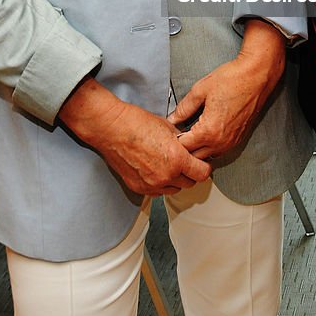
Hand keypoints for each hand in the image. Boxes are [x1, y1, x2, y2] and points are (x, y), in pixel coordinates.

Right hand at [58, 78, 211, 195]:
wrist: (112, 128)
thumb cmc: (137, 123)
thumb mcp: (168, 127)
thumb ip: (182, 141)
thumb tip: (189, 146)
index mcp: (176, 160)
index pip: (202, 174)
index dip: (204, 167)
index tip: (202, 162)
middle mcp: (165, 176)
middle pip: (190, 183)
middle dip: (190, 173)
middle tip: (186, 162)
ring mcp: (151, 185)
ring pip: (174, 189)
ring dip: (175, 180)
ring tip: (169, 164)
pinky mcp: (139, 188)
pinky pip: (157, 192)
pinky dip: (160, 183)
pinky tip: (155, 169)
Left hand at [169, 20, 285, 159]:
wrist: (257, 76)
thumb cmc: (231, 79)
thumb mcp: (201, 90)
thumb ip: (184, 108)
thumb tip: (173, 118)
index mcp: (208, 131)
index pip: (184, 148)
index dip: (173, 140)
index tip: (168, 132)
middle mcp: (220, 142)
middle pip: (195, 157)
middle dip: (184, 148)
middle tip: (176, 133)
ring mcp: (231, 142)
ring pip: (207, 156)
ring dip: (197, 149)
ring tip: (189, 133)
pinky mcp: (238, 139)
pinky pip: (219, 151)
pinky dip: (209, 146)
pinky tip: (204, 133)